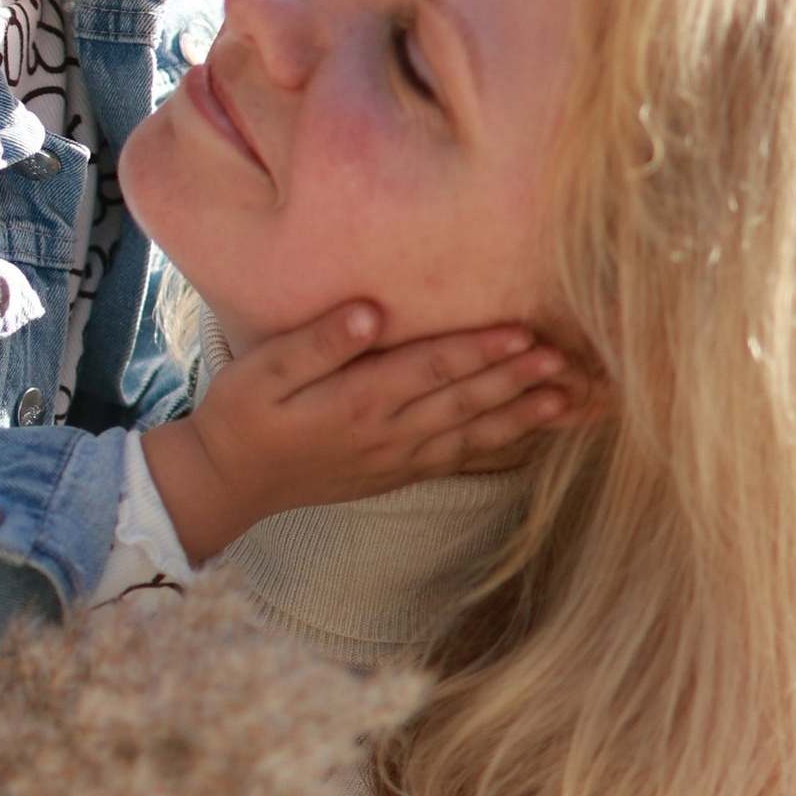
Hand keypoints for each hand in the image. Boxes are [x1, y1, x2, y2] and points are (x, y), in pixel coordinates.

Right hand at [141, 303, 602, 563]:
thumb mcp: (262, 371)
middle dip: (518, 379)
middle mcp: (385, 434)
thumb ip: (318, 343)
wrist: (226, 483)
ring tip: (568, 398)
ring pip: (471, 433)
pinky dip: (498, 442)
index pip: (430, 370)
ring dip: (520, 414)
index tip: (525, 334)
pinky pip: (459, 457)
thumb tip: (371, 312)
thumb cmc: (241, 416)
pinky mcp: (396, 472)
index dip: (480, 351)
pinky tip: (527, 429)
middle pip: (464, 401)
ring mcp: (395, 458)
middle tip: (569, 360)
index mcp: (356, 402)